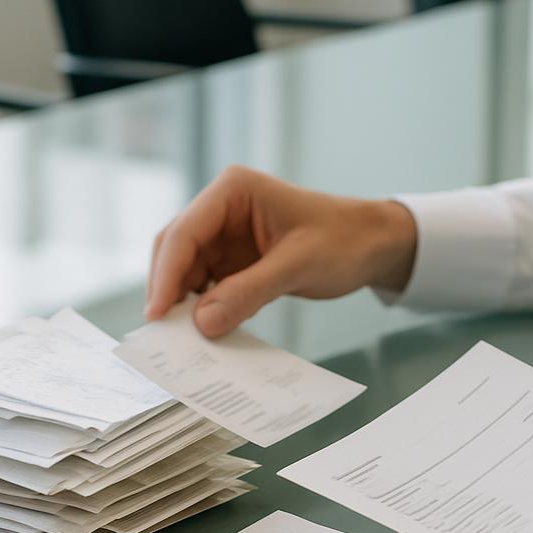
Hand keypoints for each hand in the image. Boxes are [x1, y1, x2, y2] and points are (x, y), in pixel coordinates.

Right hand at [145, 165, 416, 336]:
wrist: (374, 245)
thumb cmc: (344, 240)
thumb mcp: (298, 265)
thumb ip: (248, 292)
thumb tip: (201, 324)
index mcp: (233, 191)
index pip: (184, 232)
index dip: (166, 274)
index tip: (157, 314)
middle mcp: (221, 210)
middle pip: (176, 251)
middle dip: (169, 290)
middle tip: (164, 334)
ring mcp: (225, 237)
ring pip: (186, 273)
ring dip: (184, 305)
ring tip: (183, 342)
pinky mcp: (234, 262)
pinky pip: (207, 287)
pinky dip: (205, 310)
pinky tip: (209, 334)